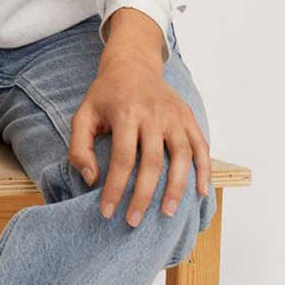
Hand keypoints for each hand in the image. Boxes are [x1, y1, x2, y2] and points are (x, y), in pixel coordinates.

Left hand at [67, 50, 210, 226]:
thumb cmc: (105, 95)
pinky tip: (201, 192)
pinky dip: (204, 169)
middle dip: (143, 196)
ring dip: (176, 188)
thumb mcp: (83, 115)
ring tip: (166, 213)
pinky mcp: (187, 116)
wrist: (132, 64)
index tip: (108, 212)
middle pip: (152, 162)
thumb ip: (80, 147)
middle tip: (133, 221)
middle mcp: (153, 114)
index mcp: (125, 112)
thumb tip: (92, 179)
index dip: (115, 188)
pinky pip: (201, 146)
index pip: (122, 158)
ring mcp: (174, 115)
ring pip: (181, 156)